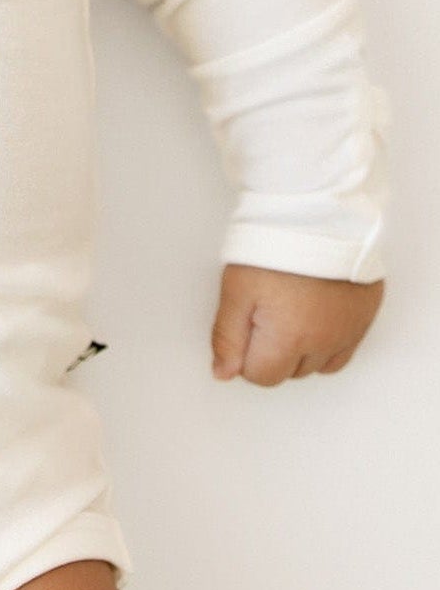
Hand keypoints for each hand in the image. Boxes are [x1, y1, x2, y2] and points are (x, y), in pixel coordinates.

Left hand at [210, 263, 383, 385]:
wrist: (317, 212)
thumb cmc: (275, 246)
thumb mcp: (236, 289)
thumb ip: (227, 337)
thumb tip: (224, 373)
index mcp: (290, 339)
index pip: (262, 377)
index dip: (245, 354)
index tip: (245, 324)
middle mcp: (324, 343)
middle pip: (292, 372)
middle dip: (274, 352)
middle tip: (266, 311)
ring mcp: (349, 331)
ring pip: (320, 365)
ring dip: (302, 349)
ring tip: (290, 310)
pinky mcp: (365, 315)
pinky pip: (345, 349)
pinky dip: (328, 342)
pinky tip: (315, 317)